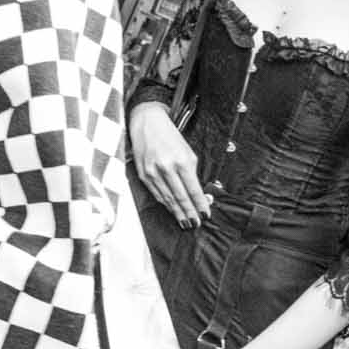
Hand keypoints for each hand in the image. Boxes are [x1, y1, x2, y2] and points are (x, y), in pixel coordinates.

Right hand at [129, 100, 209, 226]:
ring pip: (167, 199)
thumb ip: (192, 173)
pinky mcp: (143, 175)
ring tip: (186, 223)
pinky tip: (172, 210)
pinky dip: (165, 204)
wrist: (146, 123)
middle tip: (196, 224)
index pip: (193, 189)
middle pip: (180, 197)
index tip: (205, 215)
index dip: (200, 204)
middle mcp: (166, 168)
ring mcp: (152, 172)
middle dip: (189, 213)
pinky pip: (156, 194)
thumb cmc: (170, 137)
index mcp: (181, 161)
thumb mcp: (187, 152)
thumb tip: (198, 194)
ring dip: (177, 213)